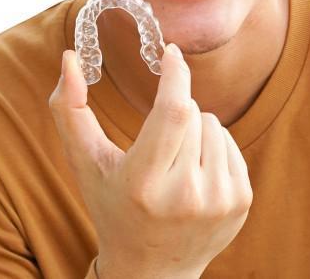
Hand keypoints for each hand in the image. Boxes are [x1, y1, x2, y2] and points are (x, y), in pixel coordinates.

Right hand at [48, 44, 252, 278]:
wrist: (151, 269)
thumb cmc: (110, 204)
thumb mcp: (83, 160)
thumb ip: (68, 108)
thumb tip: (69, 57)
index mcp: (143, 182)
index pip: (174, 112)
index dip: (176, 76)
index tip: (171, 52)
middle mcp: (185, 194)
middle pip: (193, 113)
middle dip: (175, 106)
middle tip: (157, 133)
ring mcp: (218, 201)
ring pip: (214, 124)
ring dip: (194, 127)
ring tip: (173, 158)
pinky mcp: (240, 202)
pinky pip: (231, 143)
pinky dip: (211, 145)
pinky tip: (193, 171)